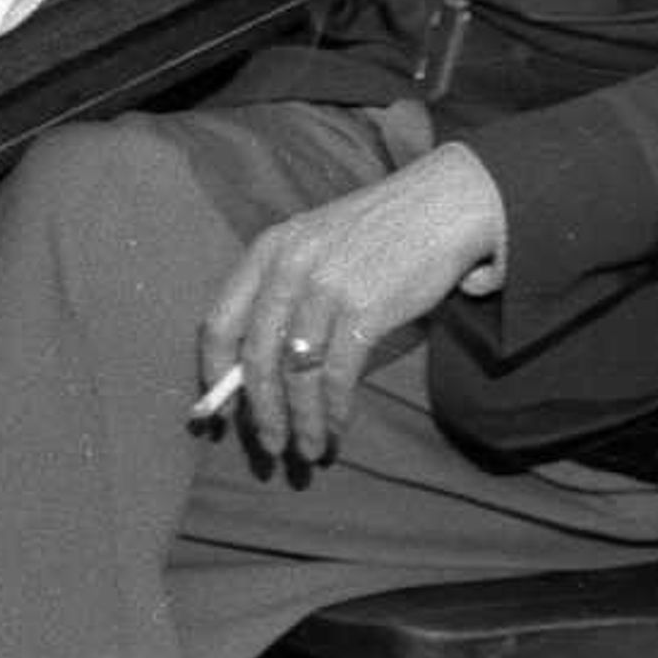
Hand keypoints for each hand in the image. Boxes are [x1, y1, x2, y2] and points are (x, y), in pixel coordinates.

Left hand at [198, 141, 507, 468]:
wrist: (443, 206)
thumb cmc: (377, 235)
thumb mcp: (315, 248)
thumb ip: (284, 293)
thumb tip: (257, 368)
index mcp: (266, 251)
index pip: (218, 322)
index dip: (214, 374)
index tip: (220, 412)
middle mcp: (287, 268)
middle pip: (256, 357)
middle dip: (259, 412)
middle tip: (269, 449)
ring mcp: (325, 288)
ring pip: (296, 374)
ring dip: (300, 422)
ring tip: (307, 452)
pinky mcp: (365, 309)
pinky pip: (338, 375)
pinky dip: (334, 411)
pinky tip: (337, 430)